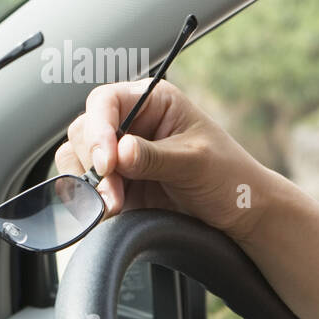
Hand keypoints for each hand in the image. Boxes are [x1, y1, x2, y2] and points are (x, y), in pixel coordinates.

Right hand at [55, 79, 274, 242]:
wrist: (241, 216)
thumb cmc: (229, 176)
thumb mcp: (195, 162)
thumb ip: (154, 157)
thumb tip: (120, 151)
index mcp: (152, 102)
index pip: (106, 102)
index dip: (98, 129)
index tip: (107, 162)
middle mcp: (131, 125)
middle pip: (84, 131)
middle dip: (91, 162)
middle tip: (111, 190)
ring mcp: (121, 157)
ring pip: (78, 161)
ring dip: (87, 184)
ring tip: (113, 205)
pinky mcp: (118, 186)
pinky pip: (86, 189)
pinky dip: (87, 201)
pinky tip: (106, 211)